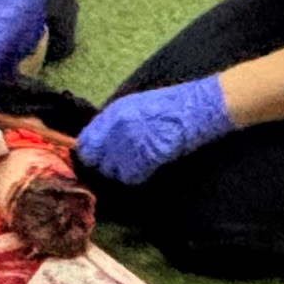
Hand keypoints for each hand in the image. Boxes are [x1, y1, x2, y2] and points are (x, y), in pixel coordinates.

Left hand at [77, 76, 233, 182]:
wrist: (198, 106)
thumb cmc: (171, 106)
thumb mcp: (135, 106)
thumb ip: (114, 123)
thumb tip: (101, 143)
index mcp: (112, 113)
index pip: (85, 142)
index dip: (91, 154)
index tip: (98, 160)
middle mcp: (116, 127)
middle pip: (95, 160)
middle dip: (104, 165)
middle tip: (118, 165)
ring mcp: (130, 142)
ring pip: (111, 171)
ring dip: (121, 172)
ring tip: (135, 166)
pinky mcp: (145, 156)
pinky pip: (130, 176)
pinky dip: (137, 176)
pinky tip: (147, 169)